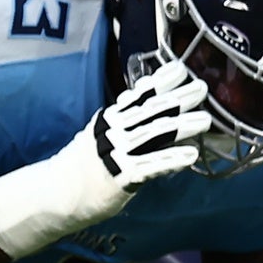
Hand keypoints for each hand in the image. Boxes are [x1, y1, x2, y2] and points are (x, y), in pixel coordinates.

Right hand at [0, 60, 211, 259]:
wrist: (56, 192)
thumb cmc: (85, 164)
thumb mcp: (102, 132)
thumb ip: (125, 115)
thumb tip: (147, 90)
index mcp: (111, 119)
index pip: (139, 96)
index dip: (161, 81)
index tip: (181, 69)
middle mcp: (114, 132)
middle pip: (150, 111)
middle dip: (179, 99)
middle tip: (202, 89)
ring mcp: (116, 154)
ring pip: (153, 135)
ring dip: (182, 127)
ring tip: (205, 121)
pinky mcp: (119, 178)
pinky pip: (149, 167)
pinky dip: (170, 160)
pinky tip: (189, 157)